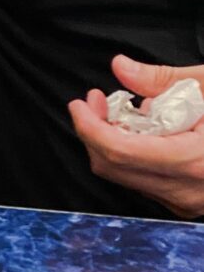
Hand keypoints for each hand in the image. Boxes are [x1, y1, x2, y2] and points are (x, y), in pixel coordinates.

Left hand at [68, 55, 203, 218]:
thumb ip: (163, 78)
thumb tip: (121, 67)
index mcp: (193, 160)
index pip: (119, 151)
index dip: (89, 127)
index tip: (80, 104)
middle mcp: (186, 190)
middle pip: (114, 169)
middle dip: (94, 132)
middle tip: (95, 101)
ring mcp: (186, 202)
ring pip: (126, 178)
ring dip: (111, 144)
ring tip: (119, 110)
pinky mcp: (187, 204)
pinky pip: (145, 182)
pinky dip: (133, 156)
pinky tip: (142, 130)